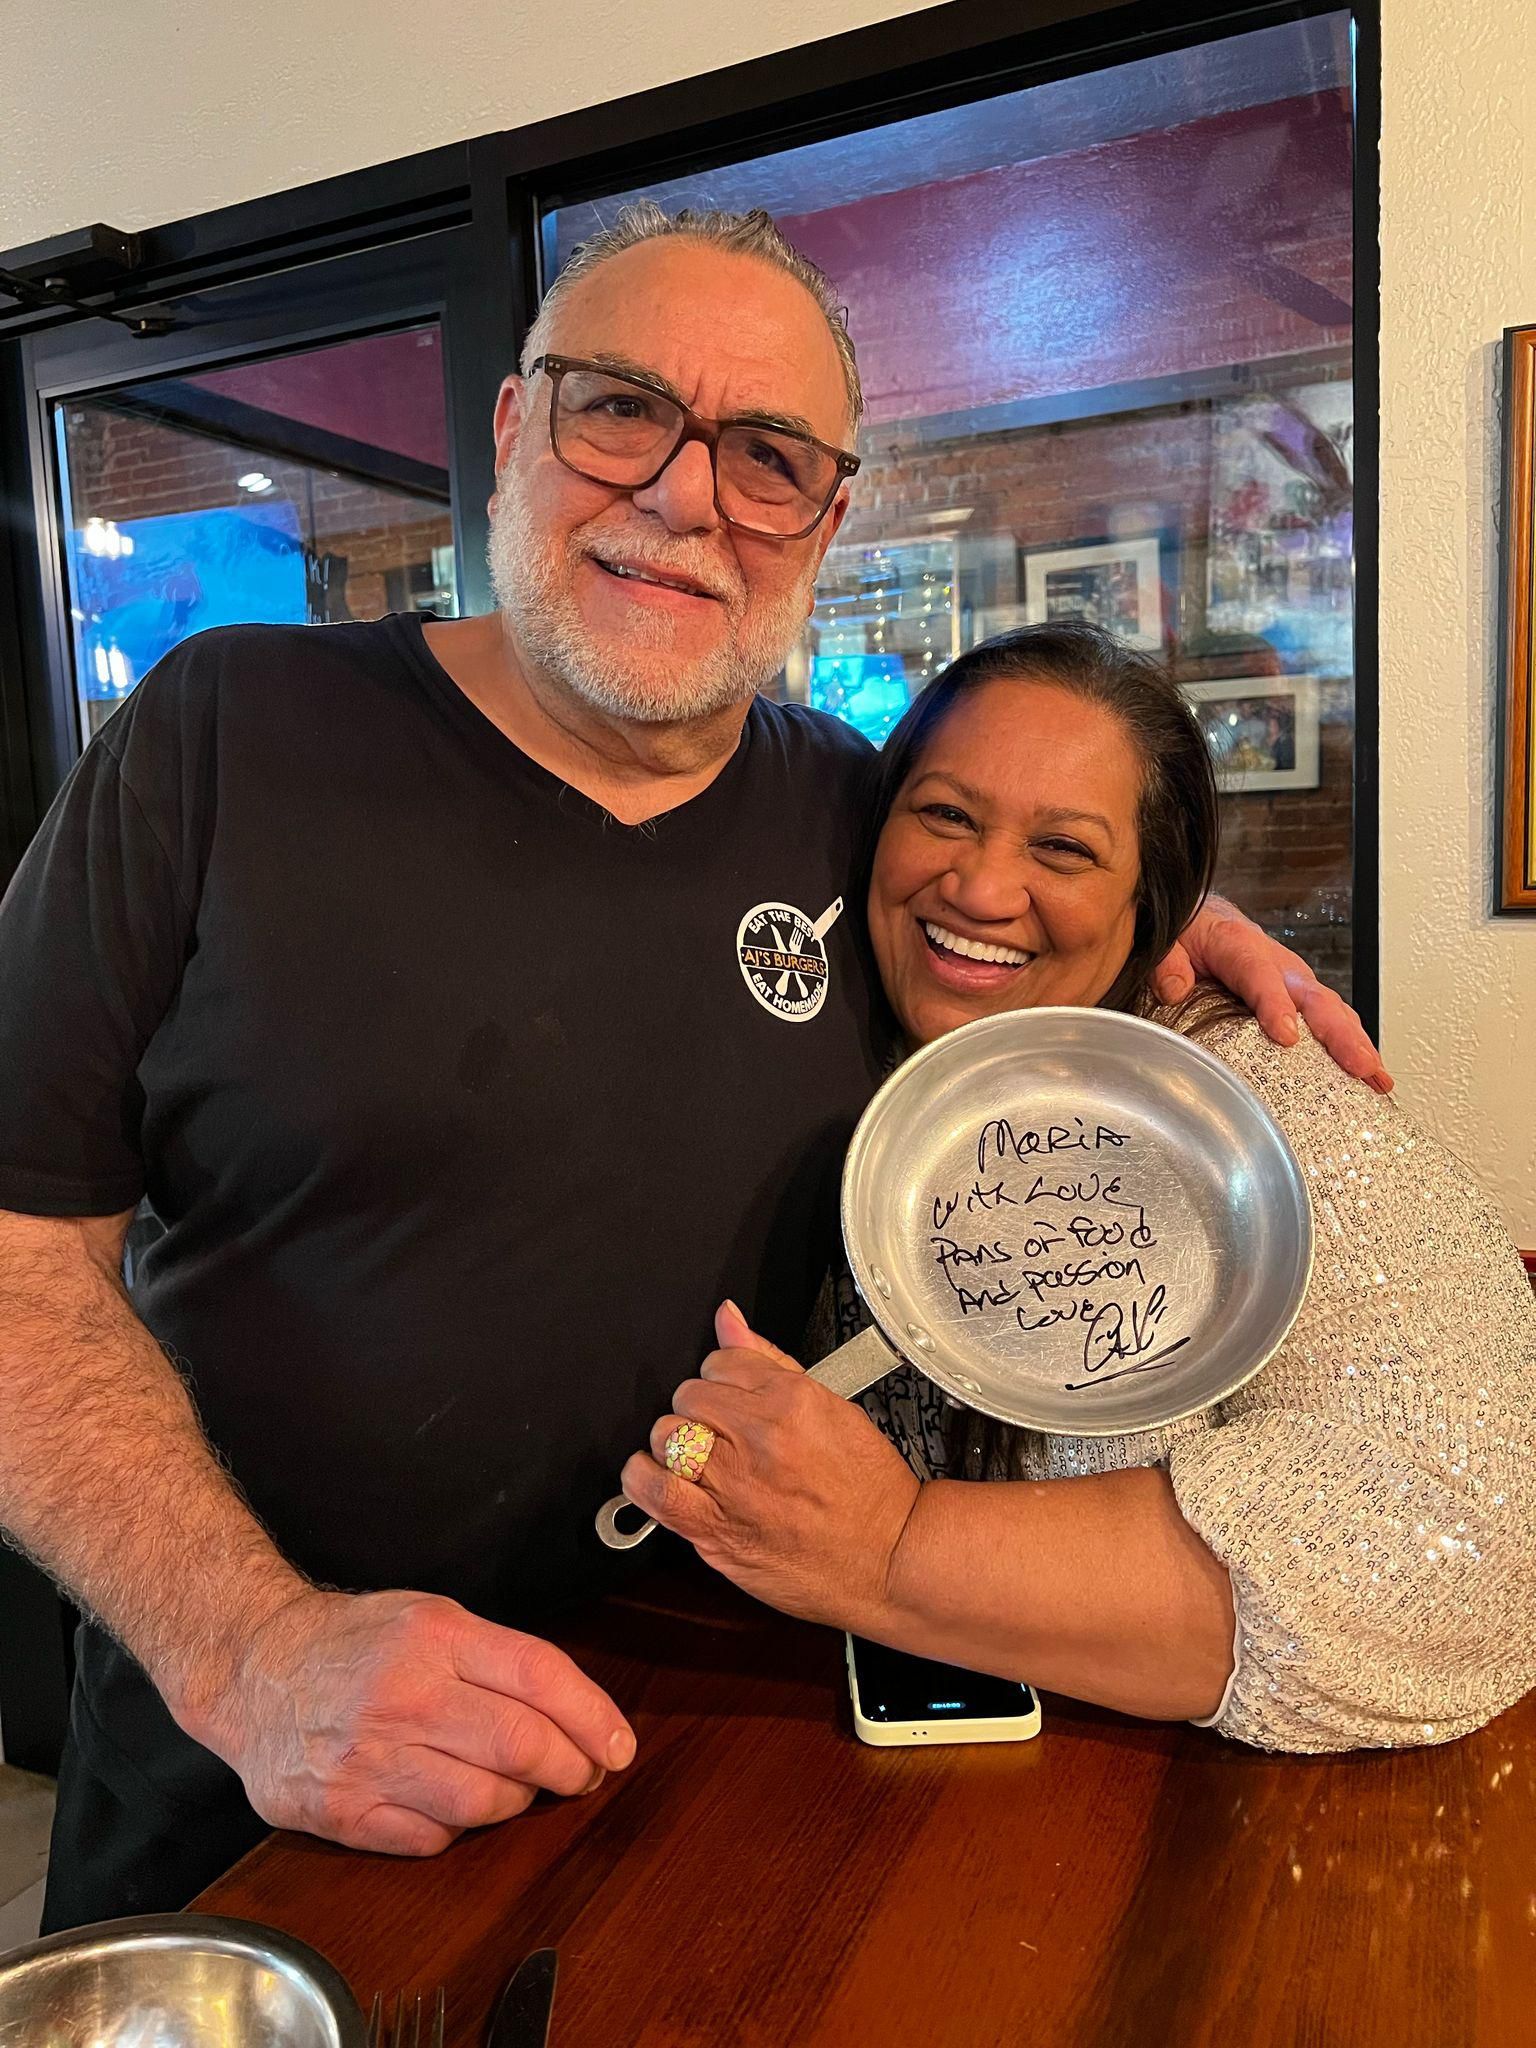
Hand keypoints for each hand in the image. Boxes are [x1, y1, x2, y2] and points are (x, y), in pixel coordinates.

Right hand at [182, 1586, 635, 1855]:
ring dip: (519, 1801)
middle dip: (572, 1768)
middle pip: (522, 1747)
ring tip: (520, 1785)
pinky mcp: (346, 1813)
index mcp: (435, 1638)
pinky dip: (459, 1827)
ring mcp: (373, 1760)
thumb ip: (498, 1657)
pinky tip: (456, 1802)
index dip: (593, 1716)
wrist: (254, 1670)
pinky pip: (434, 1838)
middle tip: (584, 1773)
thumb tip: (576, 1709)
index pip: (540, 1677)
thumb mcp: (430, 1616)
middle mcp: (406, 1697)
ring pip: (485, 1802)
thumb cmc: (353, 1642)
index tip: (618, 1744)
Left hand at [621, 1302, 920, 1633]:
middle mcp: (757, 1438)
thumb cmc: (869, 1490)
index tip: (732, 1397)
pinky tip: (658, 1475)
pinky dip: (644, 1478)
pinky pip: (654, 1491)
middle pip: (687, 1396)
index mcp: (789, 1400)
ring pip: (667, 1436)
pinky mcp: (716, 1529)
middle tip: (724, 1434)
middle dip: (702, 1410)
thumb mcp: (832, 1407)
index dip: (723, 1379)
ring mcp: (733, 1485)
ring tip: (701, 1459)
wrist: (888, 1557)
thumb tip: (728, 1318)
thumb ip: (769, 1361)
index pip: (719, 1360)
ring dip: (678, 1445)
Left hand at [1152, 895, 1392, 1092]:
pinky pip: (1330, 1017)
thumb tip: (1175, 987)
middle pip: (1311, 996)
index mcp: (1237, 944)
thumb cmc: (1187, 931)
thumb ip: (1166, 961)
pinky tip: (1369, 1073)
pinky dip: (1352, 1043)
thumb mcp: (1166, 939)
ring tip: (1377, 1078)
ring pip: (1330, 1009)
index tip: (1286, 1037)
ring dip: (1356, 1043)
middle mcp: (1274, 960)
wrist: (1200, 916)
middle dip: (1338, 1033)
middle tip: (1358, 1065)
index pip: (1259, 975)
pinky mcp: (1299, 994)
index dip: (1275, 1005)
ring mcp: (1292, 978)